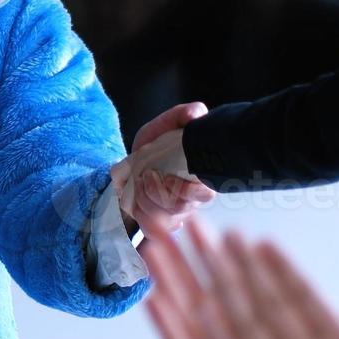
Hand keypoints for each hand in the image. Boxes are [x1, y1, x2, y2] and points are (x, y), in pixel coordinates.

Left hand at [110, 102, 214, 235]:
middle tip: (146, 175)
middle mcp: (191, 200)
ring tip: (139, 181)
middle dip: (158, 191)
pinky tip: (134, 195)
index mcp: (201, 178)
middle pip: (179, 207)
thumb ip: (183, 115)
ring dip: (144, 198)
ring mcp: (174, 214)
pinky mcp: (157, 224)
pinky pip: (148, 225)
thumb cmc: (156, 146)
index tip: (169, 177)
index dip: (188, 190)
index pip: (205, 194)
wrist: (133, 164)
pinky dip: (136, 209)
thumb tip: (198, 113)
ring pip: (161, 216)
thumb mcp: (166, 125)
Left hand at [145, 221, 338, 338]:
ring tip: (209, 259)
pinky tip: (203, 310)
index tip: (264, 241)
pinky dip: (217, 334)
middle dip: (244, 265)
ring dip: (225, 288)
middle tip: (224, 234)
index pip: (306, 298)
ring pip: (245, 327)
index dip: (281, 266)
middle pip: (268, 304)